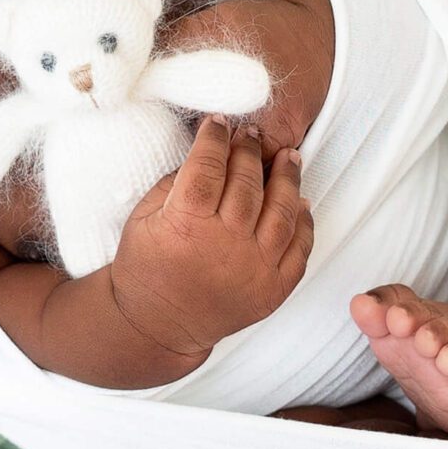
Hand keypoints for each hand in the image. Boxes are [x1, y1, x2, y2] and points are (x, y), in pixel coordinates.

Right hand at [107, 115, 313, 360]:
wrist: (157, 325)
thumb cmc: (146, 268)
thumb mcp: (143, 218)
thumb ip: (175, 183)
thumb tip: (208, 153)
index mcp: (186, 224)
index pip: (208, 166)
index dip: (215, 139)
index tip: (219, 123)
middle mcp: (225, 244)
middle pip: (248, 182)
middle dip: (250, 150)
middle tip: (251, 134)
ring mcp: (254, 268)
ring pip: (283, 210)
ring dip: (288, 177)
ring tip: (288, 157)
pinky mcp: (273, 289)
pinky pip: (300, 248)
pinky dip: (304, 221)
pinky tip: (300, 202)